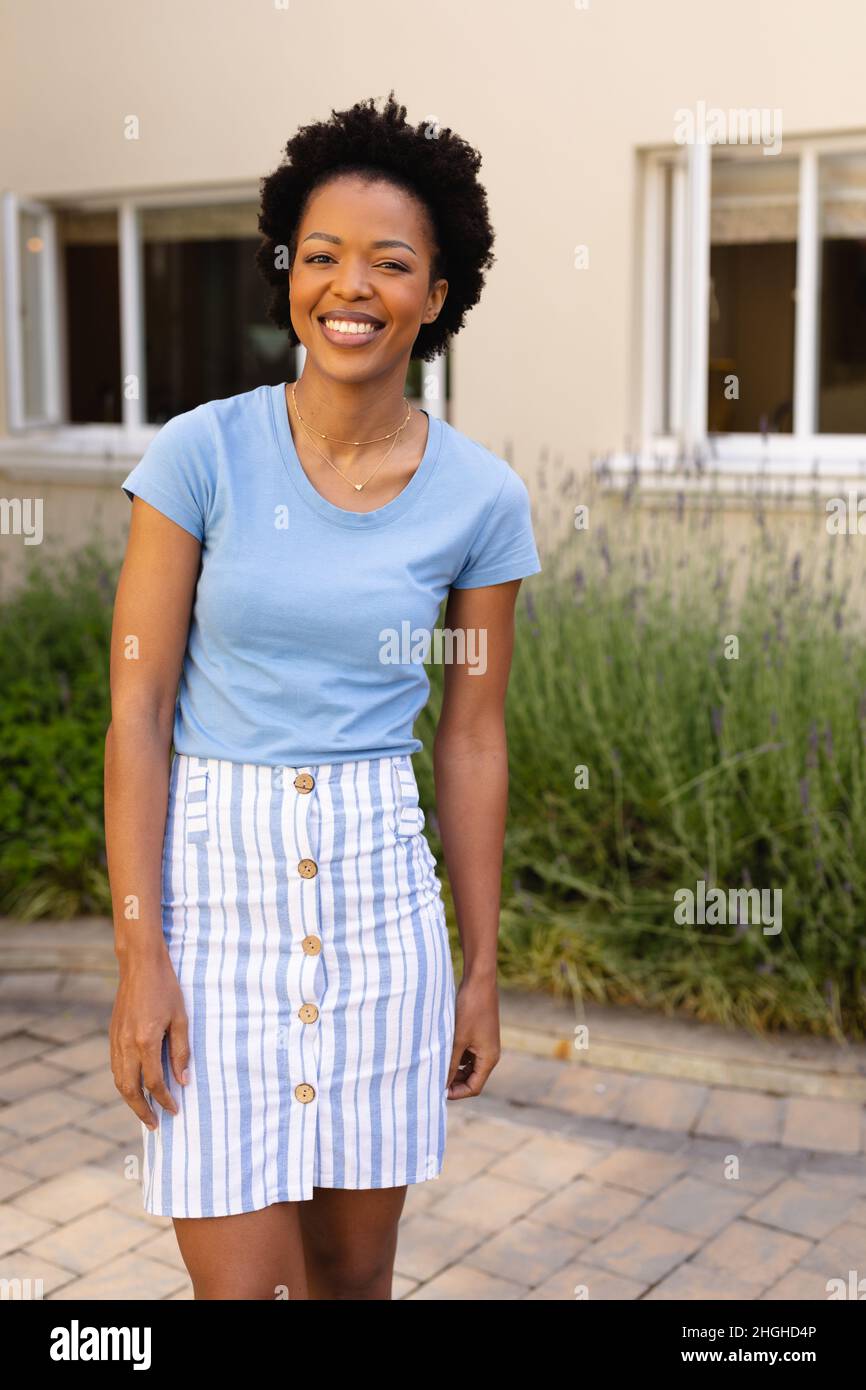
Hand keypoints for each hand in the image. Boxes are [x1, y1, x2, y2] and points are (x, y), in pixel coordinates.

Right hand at [110, 952, 189, 1129]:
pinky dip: (123, 1082)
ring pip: (119, 1080)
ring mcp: (116, 1040)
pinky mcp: (112, 1034)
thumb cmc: (165, 988)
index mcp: (146, 1041)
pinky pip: (115, 1067)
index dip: (165, 1100)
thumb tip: (183, 1080)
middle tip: (154, 1125)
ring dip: (130, 1100)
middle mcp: (127, 1045)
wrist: (140, 965)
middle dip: (142, 1111)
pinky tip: (134, 1086)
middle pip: (130, 1090)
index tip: (175, 1111)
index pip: (155, 1082)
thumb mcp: (181, 1018)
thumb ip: (181, 1051)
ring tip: (144, 1111)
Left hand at [445, 974, 500, 1099]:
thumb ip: (450, 1064)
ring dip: (454, 1068)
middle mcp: (490, 1054)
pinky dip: (456, 1056)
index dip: (456, 1092)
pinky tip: (441, 1050)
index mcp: (489, 1059)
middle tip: (432, 1078)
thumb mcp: (458, 1040)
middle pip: (472, 1078)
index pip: (474, 1087)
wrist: (479, 982)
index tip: (437, 1090)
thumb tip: (442, 1085)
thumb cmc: (470, 1010)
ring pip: (468, 1066)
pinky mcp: (479, 1035)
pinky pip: (468, 1053)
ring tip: (434, 1064)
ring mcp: (485, 1044)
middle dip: (454, 1081)